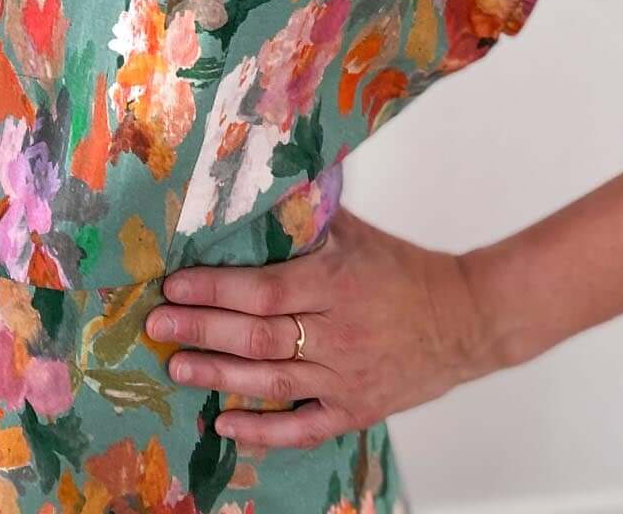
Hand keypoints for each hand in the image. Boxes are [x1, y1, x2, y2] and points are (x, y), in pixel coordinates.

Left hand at [142, 205, 501, 452]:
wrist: (464, 319)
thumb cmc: (403, 268)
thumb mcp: (355, 232)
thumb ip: (306, 215)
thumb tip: (253, 189)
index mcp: (335, 282)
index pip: (263, 289)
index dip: (215, 289)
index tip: (174, 285)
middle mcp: (337, 332)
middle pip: (258, 337)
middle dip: (202, 330)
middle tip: (157, 325)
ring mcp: (346, 376)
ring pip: (272, 382)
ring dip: (219, 376)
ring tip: (177, 367)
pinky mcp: (356, 410)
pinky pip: (304, 428)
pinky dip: (263, 433)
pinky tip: (225, 425)